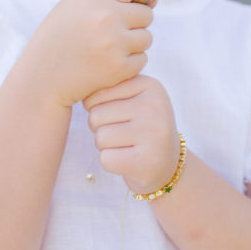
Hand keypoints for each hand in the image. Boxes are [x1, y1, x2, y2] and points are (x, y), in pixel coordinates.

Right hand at [25, 0, 153, 107]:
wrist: (43, 76)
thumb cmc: (61, 34)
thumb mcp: (78, 2)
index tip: (125, 4)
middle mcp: (107, 16)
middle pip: (146, 13)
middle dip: (134, 22)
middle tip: (111, 30)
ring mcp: (114, 43)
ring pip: (146, 37)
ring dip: (133, 43)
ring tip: (108, 47)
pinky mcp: (119, 68)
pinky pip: (142, 59)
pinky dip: (130, 62)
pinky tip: (108, 62)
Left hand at [83, 75, 179, 195]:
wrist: (167, 164)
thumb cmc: (140, 127)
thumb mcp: (132, 98)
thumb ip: (109, 88)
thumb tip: (82, 95)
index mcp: (149, 85)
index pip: (98, 93)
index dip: (98, 109)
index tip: (121, 116)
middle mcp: (155, 106)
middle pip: (96, 115)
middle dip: (101, 128)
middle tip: (124, 134)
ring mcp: (153, 134)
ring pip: (100, 137)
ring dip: (106, 146)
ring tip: (127, 145)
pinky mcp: (147, 161)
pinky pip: (106, 159)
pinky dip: (111, 162)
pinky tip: (129, 160)